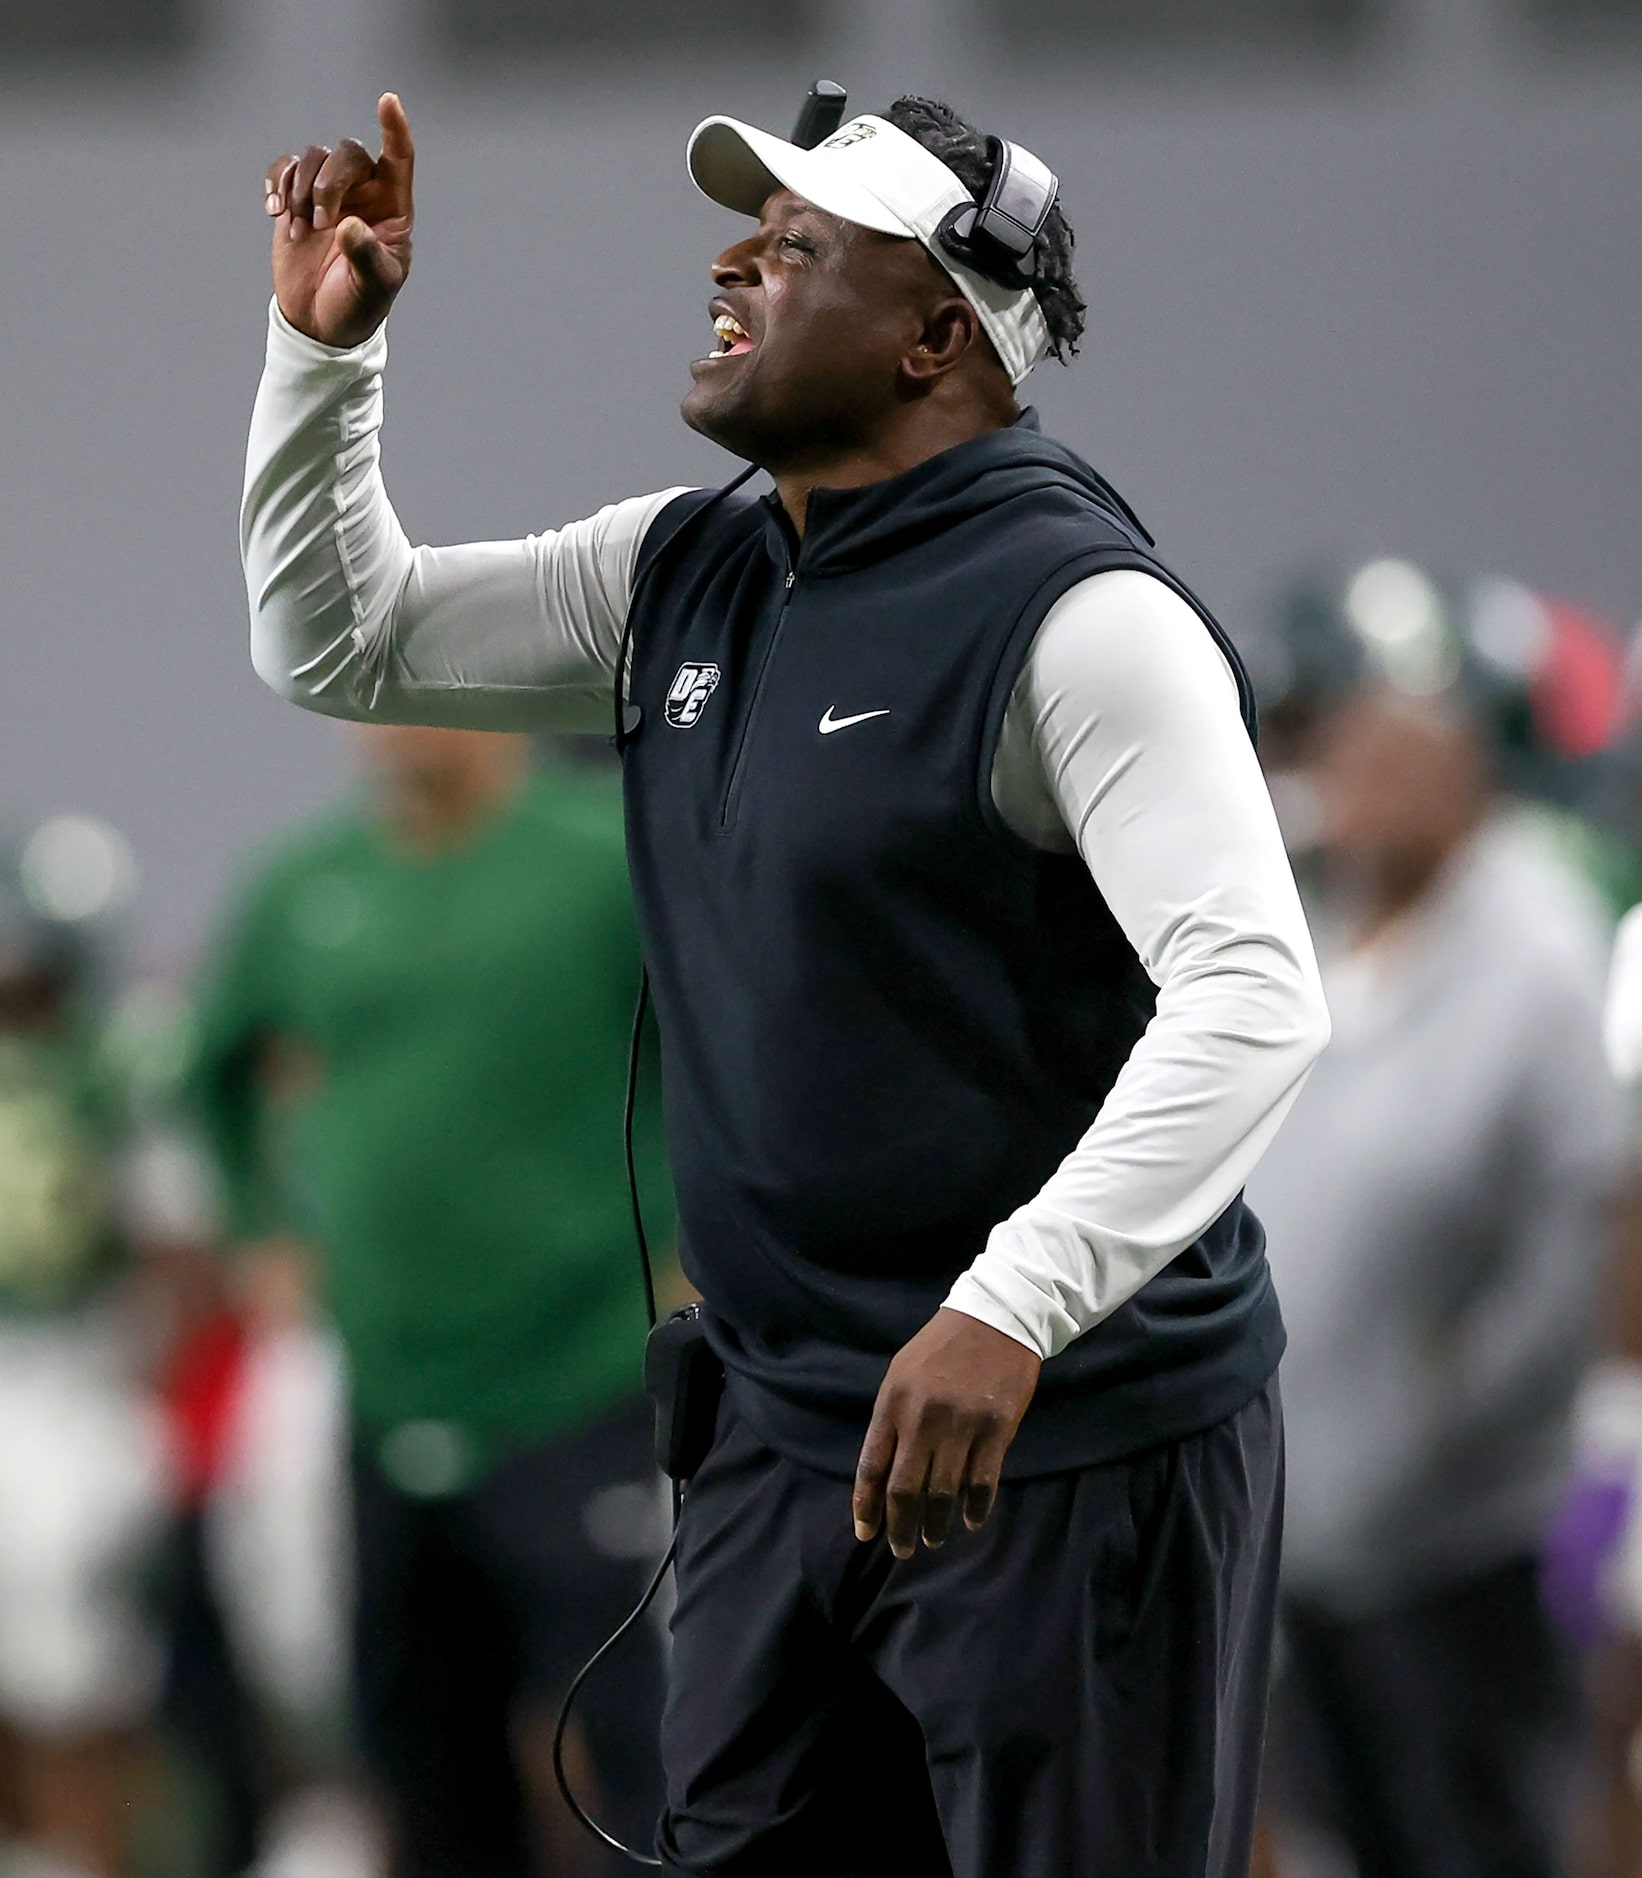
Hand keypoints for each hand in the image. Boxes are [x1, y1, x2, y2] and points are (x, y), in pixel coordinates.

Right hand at [265, 92, 414, 348]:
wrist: (320, 322)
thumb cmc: (358, 305)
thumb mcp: (372, 288)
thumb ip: (365, 256)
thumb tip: (347, 224)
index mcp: (393, 211)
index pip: (399, 159)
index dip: (395, 129)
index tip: (388, 101)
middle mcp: (363, 193)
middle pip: (346, 154)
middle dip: (328, 183)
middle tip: (319, 224)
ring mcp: (329, 193)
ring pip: (313, 157)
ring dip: (300, 190)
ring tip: (298, 232)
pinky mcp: (297, 198)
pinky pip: (284, 168)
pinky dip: (276, 183)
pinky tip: (274, 211)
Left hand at [853, 1307, 1040, 1559]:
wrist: (995, 1318)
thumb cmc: (941, 1347)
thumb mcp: (901, 1374)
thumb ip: (891, 1420)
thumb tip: (882, 1473)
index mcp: (892, 1403)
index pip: (871, 1466)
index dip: (866, 1505)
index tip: (866, 1533)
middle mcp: (922, 1419)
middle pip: (904, 1489)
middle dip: (899, 1527)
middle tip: (901, 1550)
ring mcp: (960, 1426)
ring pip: (942, 1492)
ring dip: (935, 1524)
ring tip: (933, 1539)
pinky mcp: (995, 1431)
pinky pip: (982, 1483)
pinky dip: (974, 1508)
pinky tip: (968, 1521)